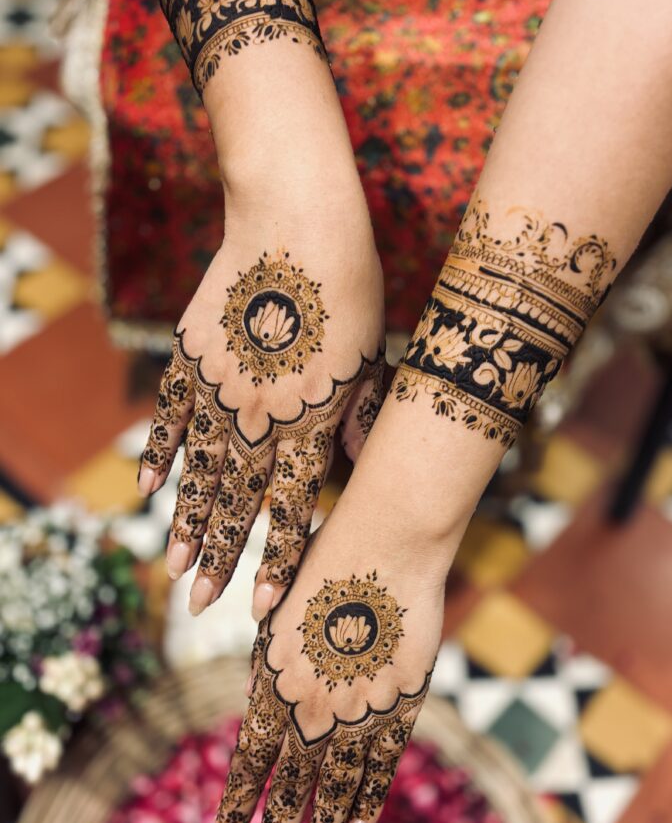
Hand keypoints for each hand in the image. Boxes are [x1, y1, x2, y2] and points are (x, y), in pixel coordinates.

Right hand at [138, 188, 384, 618]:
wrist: (297, 218)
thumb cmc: (350, 287)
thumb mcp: (370, 357)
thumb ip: (357, 415)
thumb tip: (351, 460)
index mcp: (309, 417)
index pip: (290, 507)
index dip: (276, 558)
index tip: (262, 604)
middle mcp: (259, 413)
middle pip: (236, 500)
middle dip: (222, 557)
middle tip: (201, 603)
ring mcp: (218, 386)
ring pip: (198, 469)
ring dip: (187, 520)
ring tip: (176, 563)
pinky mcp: (191, 355)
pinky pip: (170, 415)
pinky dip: (160, 451)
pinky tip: (151, 487)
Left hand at [210, 509, 445, 822]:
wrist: (386, 539)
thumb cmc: (325, 564)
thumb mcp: (279, 615)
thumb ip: (269, 669)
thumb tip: (256, 712)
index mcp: (274, 682)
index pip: (249, 765)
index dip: (234, 812)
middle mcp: (314, 704)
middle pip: (291, 793)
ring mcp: (360, 708)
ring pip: (337, 790)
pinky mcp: (401, 702)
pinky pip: (382, 768)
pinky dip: (367, 804)